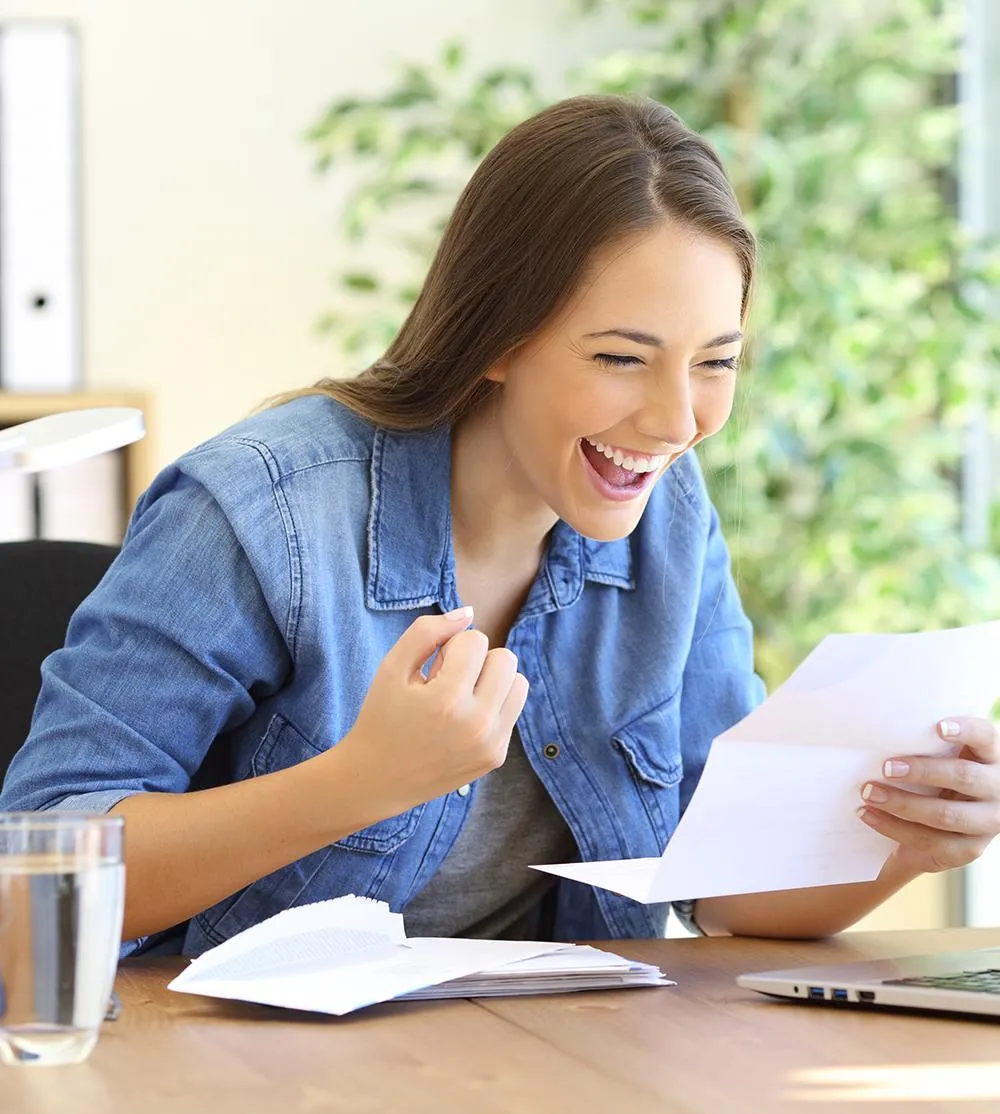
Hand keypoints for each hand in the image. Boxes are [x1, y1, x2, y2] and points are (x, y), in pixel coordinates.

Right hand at [343, 608, 528, 813]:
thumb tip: (468, 613)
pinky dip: (490, 707)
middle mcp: (477, 724)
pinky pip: (511, 711)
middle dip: (477, 660)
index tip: (431, 669)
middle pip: (506, 658)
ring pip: (518, 683)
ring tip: (461, 696)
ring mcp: (491, 744)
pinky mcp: (496, 757)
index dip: (450, 647)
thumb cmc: (382, 717)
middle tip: (448, 680)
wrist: (377, 779)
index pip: (476, 640)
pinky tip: (462, 720)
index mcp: (448, 699)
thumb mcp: (392, 667)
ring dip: (492, 681)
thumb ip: (427, 631)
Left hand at [858, 717, 999, 874]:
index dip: (966, 730)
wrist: (943, 825)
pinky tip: (869, 814)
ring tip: (869, 793)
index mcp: (991, 757)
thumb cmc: (937, 776)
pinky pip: (931, 840)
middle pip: (964, 777)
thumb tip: (878, 720)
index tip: (938, 727)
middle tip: (886, 767)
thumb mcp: (942, 758)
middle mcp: (998, 788)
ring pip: (946, 814)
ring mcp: (988, 822)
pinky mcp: (970, 849)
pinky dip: (893, 827)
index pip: (985, 737)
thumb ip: (927, 744)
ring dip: (902, 803)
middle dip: (923, 772)